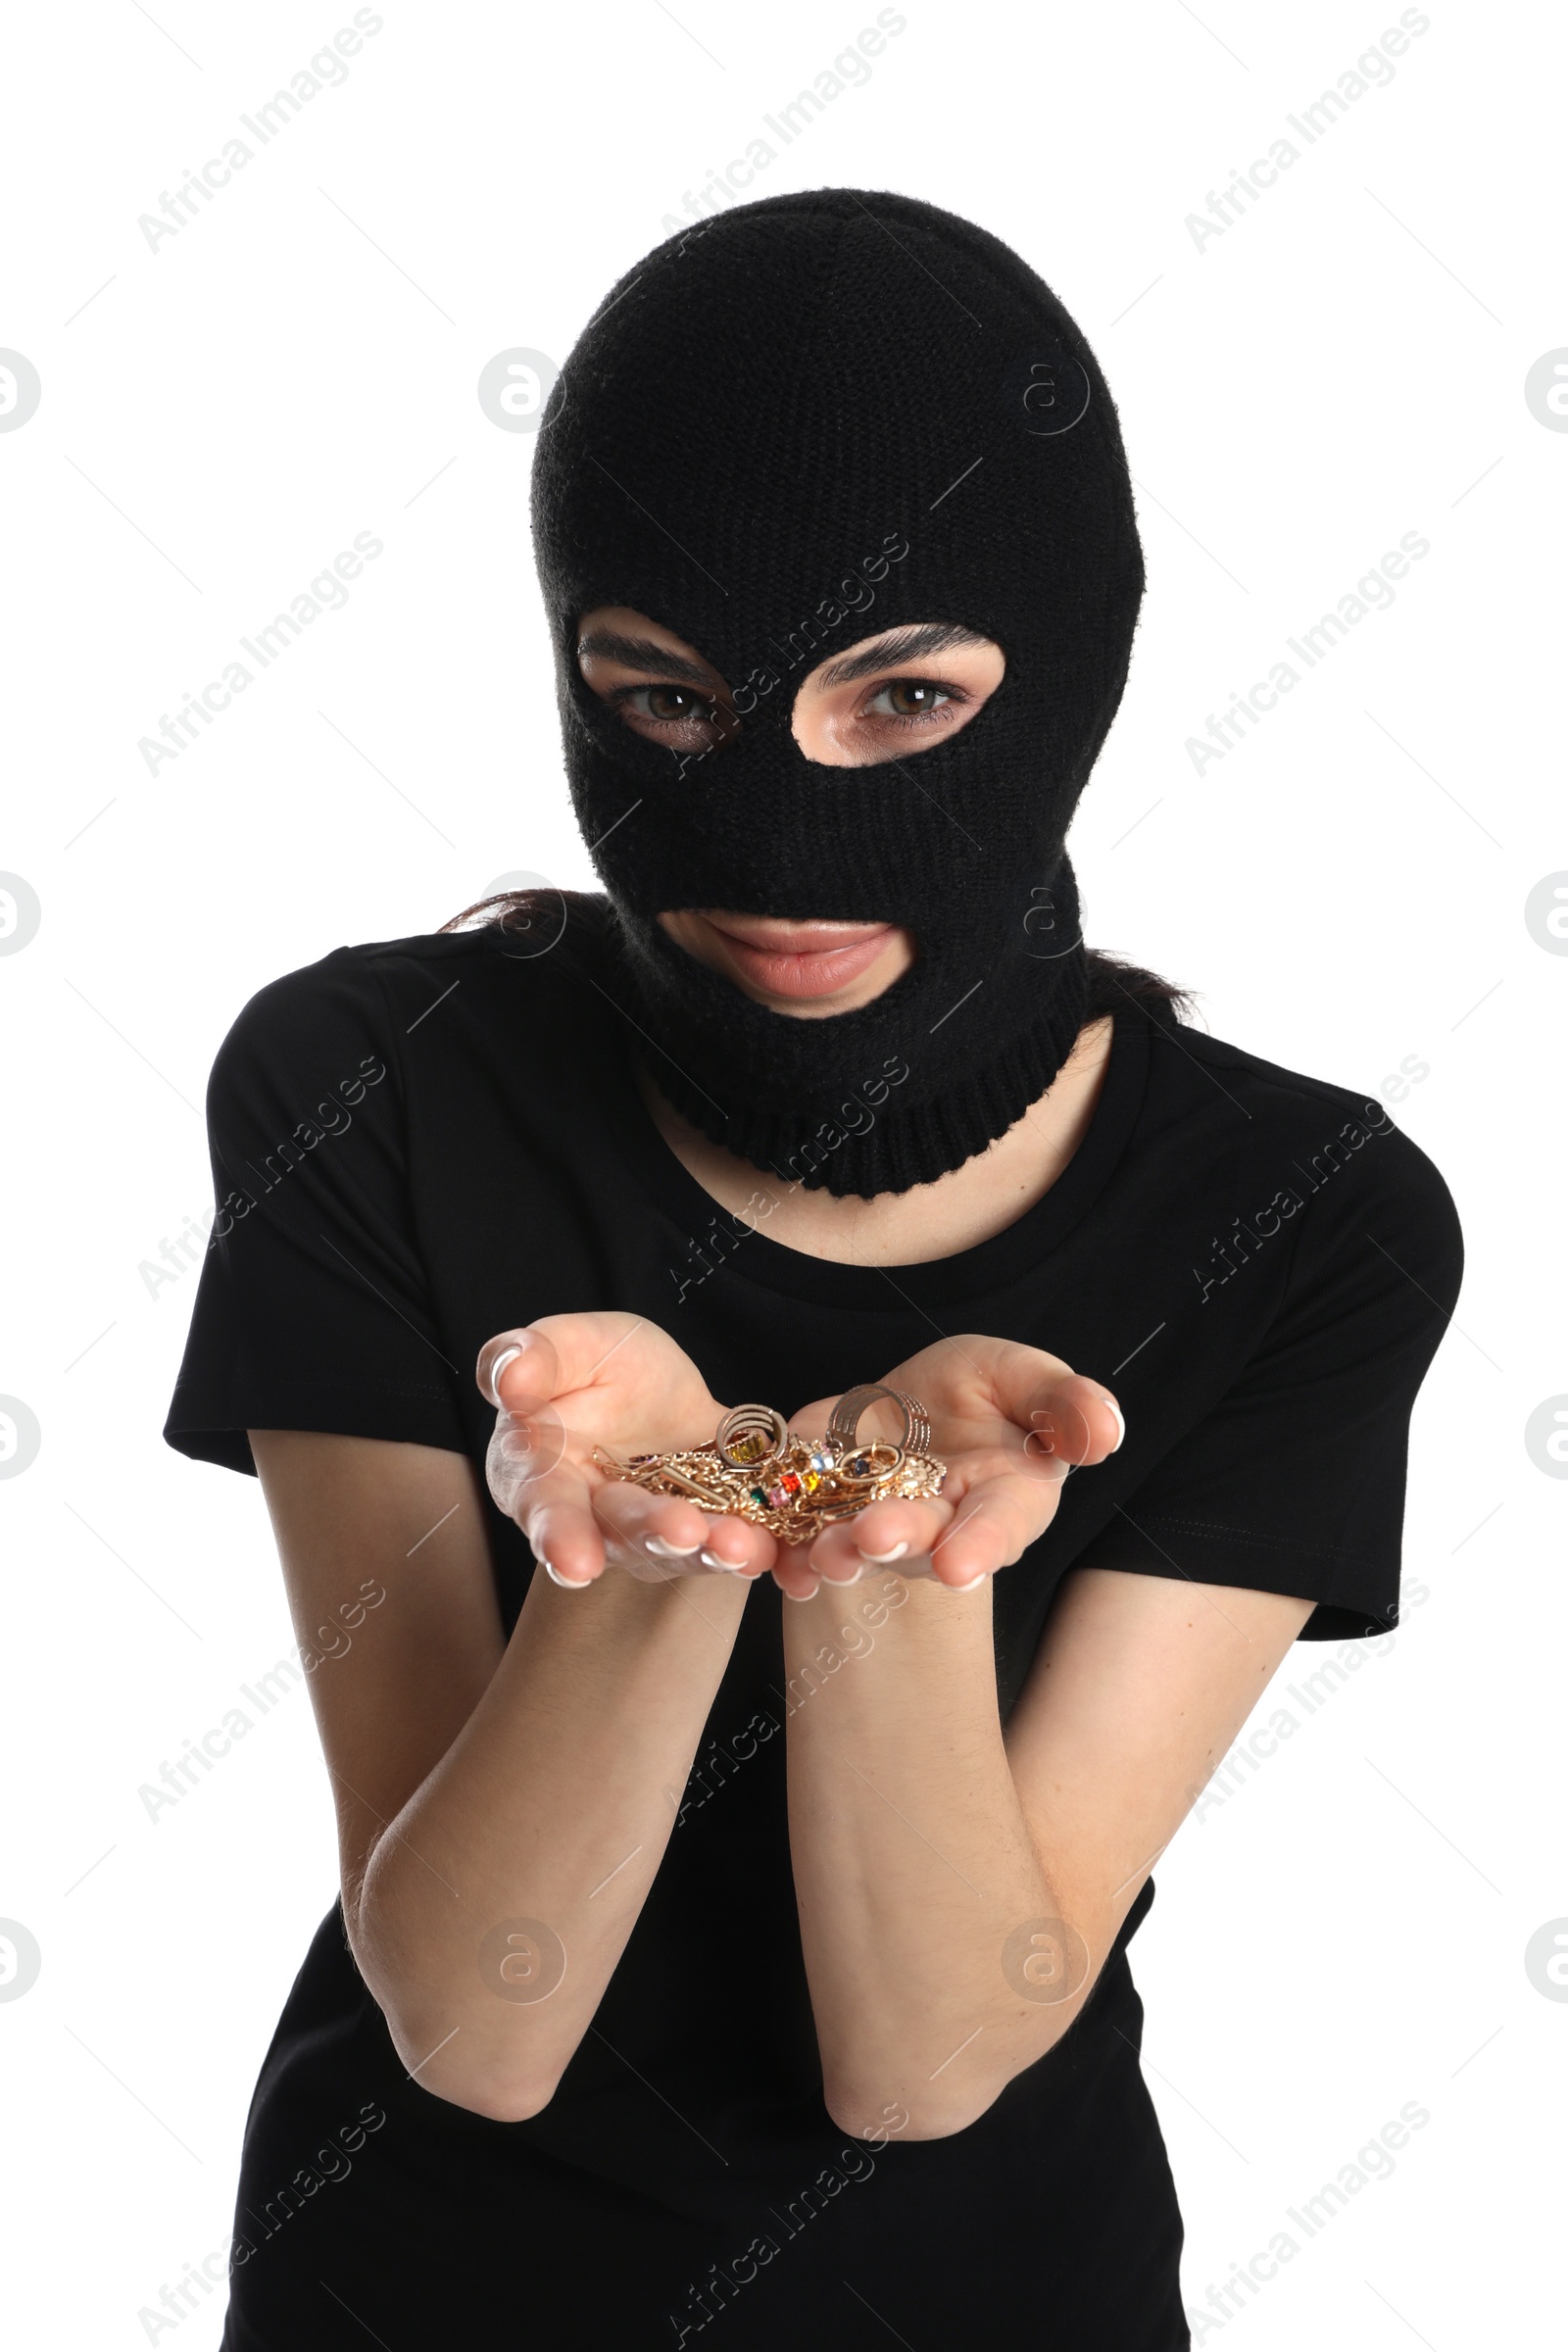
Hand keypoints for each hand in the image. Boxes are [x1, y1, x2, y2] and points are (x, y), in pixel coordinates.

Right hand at [477, 1315, 779, 1587]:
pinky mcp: (707, 1532)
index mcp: (540, 1474)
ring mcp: (651, 1534)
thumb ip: (534, 1357)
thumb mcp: (572, 1343)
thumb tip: (508, 1381)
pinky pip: (727, 1543)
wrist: (663, 1388)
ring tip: (738, 1544)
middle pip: (618, 1534)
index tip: (576, 1563)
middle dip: (651, 1534)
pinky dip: (751, 1548)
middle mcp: (593, 1518)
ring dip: (709, 1549)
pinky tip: (771, 1548)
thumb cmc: (598, 1367)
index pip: (545, 1508)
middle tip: (682, 1533)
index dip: (559, 1536)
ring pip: (677, 1548)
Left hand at [776, 1338, 1123, 1600]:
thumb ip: (1065, 1406)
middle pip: (921, 1539)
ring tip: (821, 1549)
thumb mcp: (1028, 1379)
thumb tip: (1108, 1431)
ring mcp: (875, 1526)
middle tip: (872, 1538)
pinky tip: (772, 1560)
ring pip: (855, 1548)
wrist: (912, 1403)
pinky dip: (782, 1552)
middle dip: (896, 1540)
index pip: (999, 1524)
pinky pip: (796, 1539)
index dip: (980, 1545)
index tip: (960, 1566)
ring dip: (834, 1552)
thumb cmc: (986, 1393)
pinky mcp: (818, 1515)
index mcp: (1003, 1499)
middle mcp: (940, 1527)